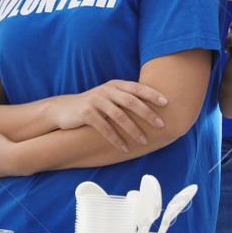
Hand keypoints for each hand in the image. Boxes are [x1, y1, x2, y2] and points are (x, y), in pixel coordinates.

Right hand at [49, 81, 166, 150]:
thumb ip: (126, 98)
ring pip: (119, 115)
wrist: (65, 109)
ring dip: (134, 130)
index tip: (167, 103)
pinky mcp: (86, 113)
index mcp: (115, 85)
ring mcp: (95, 100)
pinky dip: (116, 139)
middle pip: (131, 101)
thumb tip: (153, 108)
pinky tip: (124, 148)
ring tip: (144, 141)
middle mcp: (106, 90)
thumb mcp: (110, 97)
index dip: (152, 94)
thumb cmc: (94, 105)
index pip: (137, 88)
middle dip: (148, 113)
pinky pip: (104, 127)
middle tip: (161, 124)